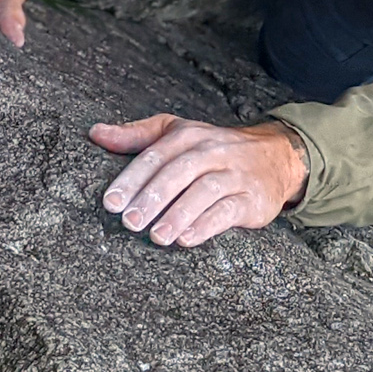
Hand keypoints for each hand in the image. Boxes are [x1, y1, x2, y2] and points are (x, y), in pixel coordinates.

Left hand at [89, 115, 306, 246]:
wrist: (277, 156)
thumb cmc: (216, 149)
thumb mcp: (179, 133)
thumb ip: (136, 136)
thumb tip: (96, 133)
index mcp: (189, 136)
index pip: (156, 155)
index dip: (132, 178)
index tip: (111, 202)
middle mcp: (213, 151)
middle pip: (179, 171)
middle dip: (153, 196)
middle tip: (131, 221)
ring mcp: (235, 175)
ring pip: (205, 191)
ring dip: (178, 214)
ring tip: (157, 236)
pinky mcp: (253, 198)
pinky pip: (230, 210)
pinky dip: (208, 224)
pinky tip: (188, 238)